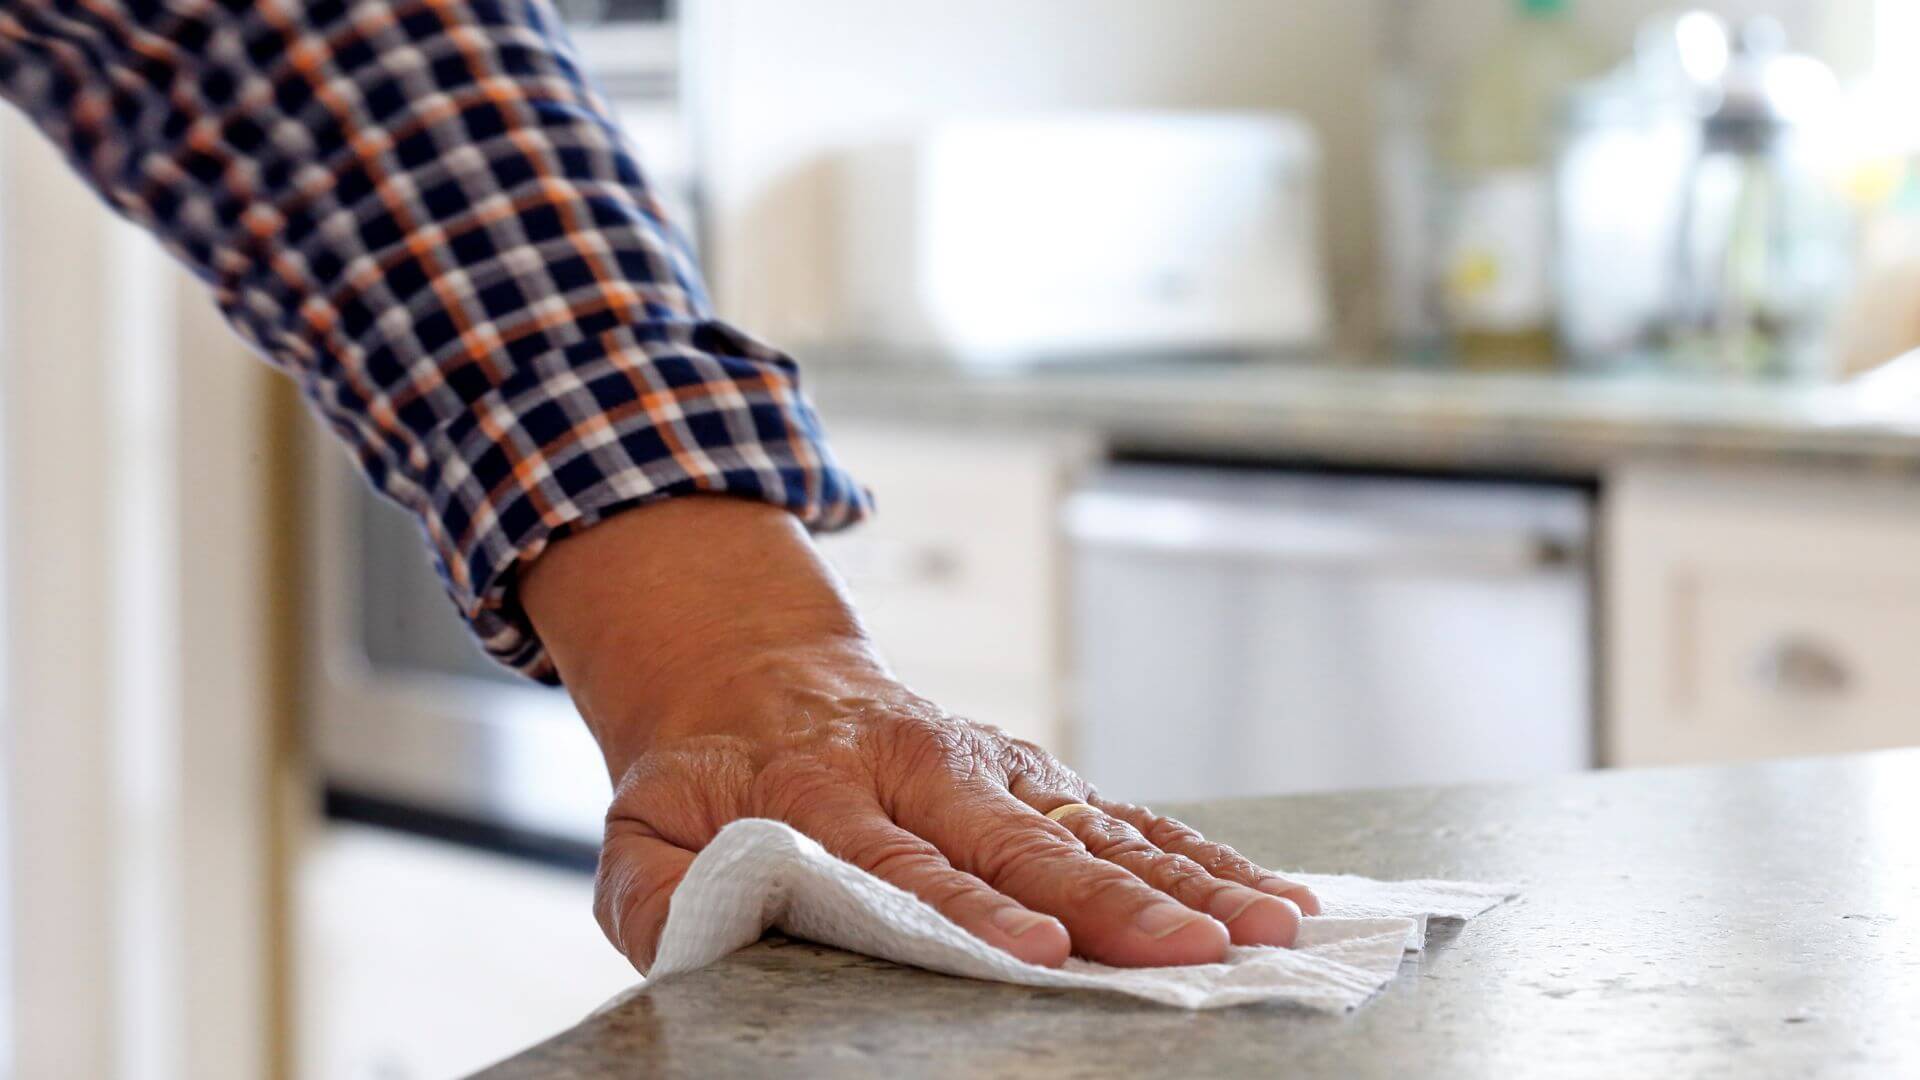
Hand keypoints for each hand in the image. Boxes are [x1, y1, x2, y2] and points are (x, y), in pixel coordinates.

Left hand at [521, 498, 1318, 971]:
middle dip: (1112, 901)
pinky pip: (1125, 814)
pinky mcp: (1034, 771)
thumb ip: (657, 891)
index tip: (1036, 948)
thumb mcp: (644, 825)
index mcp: (823, 789)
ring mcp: (991, 764)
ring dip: (1185, 880)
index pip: (902, 862)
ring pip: (1097, 824)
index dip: (971, 908)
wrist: (756, 674)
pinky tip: (1267, 892)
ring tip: (1266, 926)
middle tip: (1190, 951)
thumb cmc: (708, 771)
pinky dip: (1199, 854)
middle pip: (1026, 841)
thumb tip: (692, 935)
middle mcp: (923, 768)